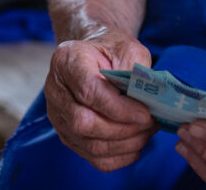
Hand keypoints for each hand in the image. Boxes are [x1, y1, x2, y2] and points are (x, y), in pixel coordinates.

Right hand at [44, 30, 157, 171]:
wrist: (94, 55)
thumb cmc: (111, 50)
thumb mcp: (128, 48)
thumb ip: (137, 72)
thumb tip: (150, 103)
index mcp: (67, 61)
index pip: (89, 91)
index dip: (119, 108)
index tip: (145, 114)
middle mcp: (56, 90)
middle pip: (84, 123)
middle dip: (123, 129)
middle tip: (150, 124)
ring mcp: (58, 116)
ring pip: (89, 144)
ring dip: (124, 144)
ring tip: (147, 133)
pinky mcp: (66, 134)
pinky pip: (91, 156)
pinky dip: (118, 157)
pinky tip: (136, 146)